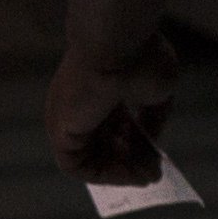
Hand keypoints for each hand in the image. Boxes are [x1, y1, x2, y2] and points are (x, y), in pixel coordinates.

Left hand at [47, 37, 180, 185]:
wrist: (116, 42)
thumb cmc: (139, 57)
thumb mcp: (157, 91)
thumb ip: (153, 117)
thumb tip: (151, 141)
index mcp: (97, 88)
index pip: (112, 123)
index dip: (134, 142)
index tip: (155, 156)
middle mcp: (78, 103)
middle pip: (102, 142)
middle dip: (130, 161)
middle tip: (154, 172)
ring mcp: (66, 117)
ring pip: (90, 156)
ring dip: (120, 171)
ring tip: (148, 176)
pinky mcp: (60, 131)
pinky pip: (77, 166)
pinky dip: (104, 174)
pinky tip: (130, 175)